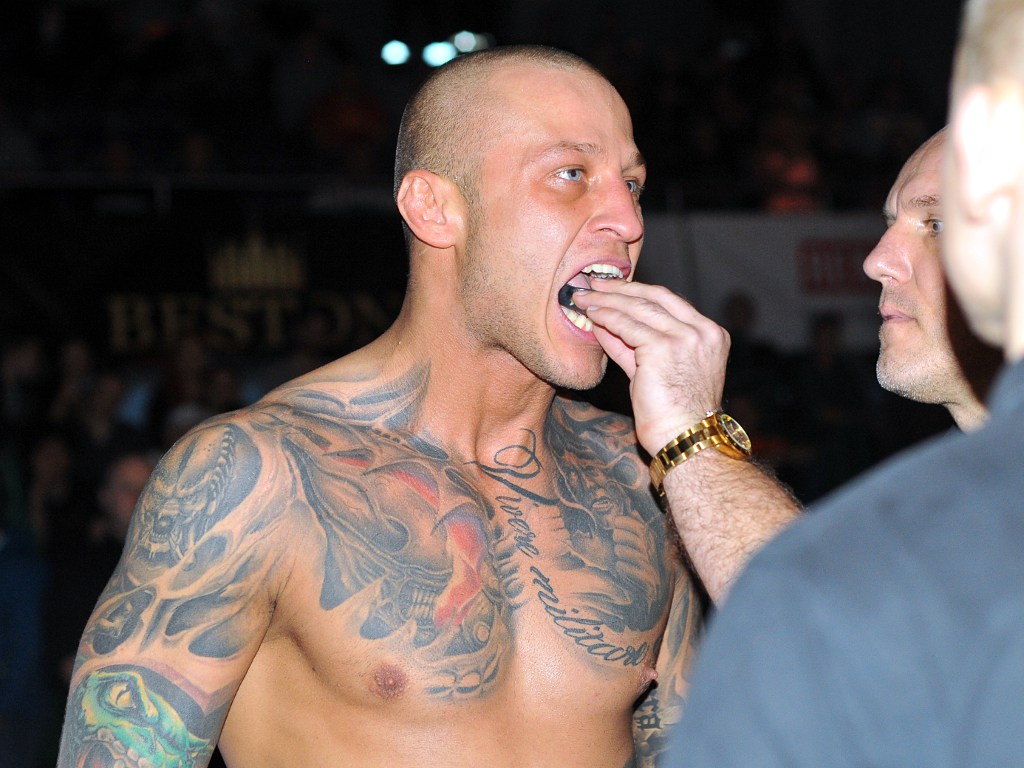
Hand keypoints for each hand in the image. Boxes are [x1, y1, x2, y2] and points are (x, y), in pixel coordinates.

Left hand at [571, 281, 729, 454]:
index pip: (670, 302)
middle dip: (620, 289)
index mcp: (711, 335)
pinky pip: (627, 326)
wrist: (686, 441)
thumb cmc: (674, 416)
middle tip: (594, 283)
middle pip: (655, 297)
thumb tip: (607, 324)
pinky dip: (607, 318)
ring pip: (639, 309)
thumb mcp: (658, 372)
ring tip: (584, 296)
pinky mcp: (664, 348)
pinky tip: (592, 314)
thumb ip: (636, 347)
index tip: (615, 288)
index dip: (638, 292)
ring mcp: (686, 338)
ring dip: (608, 300)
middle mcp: (703, 332)